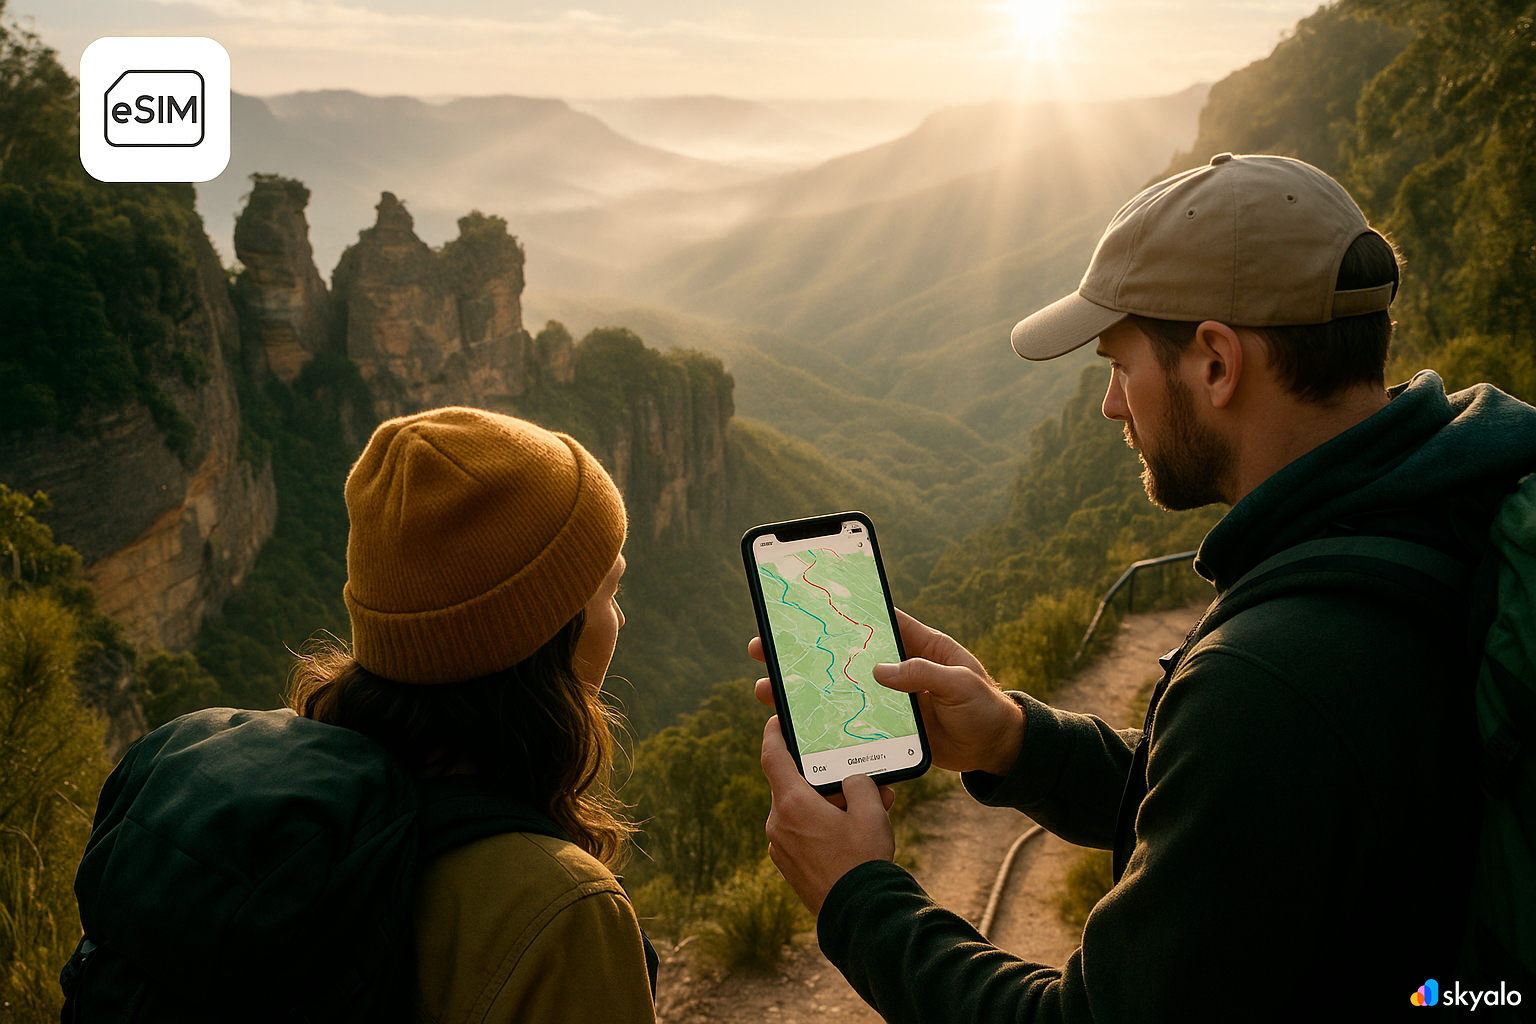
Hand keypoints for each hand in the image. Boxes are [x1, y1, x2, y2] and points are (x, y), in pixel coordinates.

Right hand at [748, 607, 1024, 776]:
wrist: (997, 750)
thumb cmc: (986, 708)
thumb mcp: (962, 684)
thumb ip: (924, 674)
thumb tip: (879, 671)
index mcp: (916, 643)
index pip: (873, 618)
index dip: (840, 609)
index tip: (804, 603)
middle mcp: (896, 667)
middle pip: (842, 652)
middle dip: (803, 650)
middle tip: (764, 647)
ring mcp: (888, 697)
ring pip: (838, 687)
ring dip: (804, 688)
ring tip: (767, 691)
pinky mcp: (886, 726)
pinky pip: (849, 719)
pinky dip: (824, 721)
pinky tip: (797, 725)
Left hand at [760, 715, 895, 915]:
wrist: (859, 916)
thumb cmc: (863, 861)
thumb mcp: (872, 812)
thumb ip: (860, 784)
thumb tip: (853, 782)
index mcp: (792, 804)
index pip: (772, 756)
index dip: (774, 734)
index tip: (776, 721)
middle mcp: (778, 823)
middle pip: (796, 786)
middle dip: (827, 780)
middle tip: (857, 780)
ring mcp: (781, 847)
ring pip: (802, 811)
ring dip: (829, 806)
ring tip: (868, 811)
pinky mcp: (788, 866)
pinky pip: (802, 834)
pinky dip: (822, 826)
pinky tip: (853, 834)